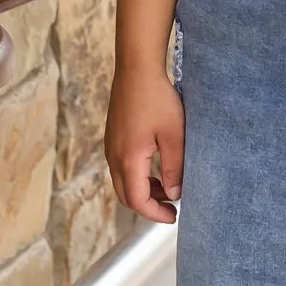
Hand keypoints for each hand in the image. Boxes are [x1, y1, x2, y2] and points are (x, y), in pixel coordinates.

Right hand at [106, 62, 185, 225]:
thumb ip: (174, 168)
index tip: (173, 216)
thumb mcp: (173, 136)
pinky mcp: (113, 136)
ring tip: (166, 187)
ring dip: (142, 190)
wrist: (136, 69)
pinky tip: (154, 167)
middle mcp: (114, 156)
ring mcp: (111, 146)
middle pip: (125, 195)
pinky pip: (120, 166)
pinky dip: (136, 175)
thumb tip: (173, 194)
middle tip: (170, 207)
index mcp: (128, 159)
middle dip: (147, 205)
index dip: (155, 213)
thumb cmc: (157, 99)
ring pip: (122, 181)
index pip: (137, 201)